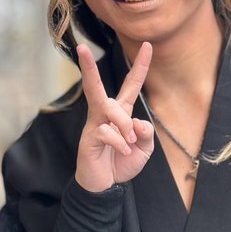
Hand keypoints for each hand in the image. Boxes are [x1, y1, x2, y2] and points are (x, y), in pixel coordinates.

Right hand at [74, 41, 153, 191]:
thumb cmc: (122, 162)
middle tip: (82, 48)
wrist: (106, 186)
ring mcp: (94, 124)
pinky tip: (121, 152)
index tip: (148, 45)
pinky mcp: (89, 138)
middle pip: (96, 85)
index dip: (140, 66)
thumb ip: (146, 133)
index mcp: (121, 111)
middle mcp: (104, 113)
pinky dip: (120, 143)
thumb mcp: (144, 149)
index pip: (131, 84)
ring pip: (109, 108)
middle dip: (89, 67)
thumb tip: (137, 122)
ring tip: (130, 140)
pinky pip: (107, 132)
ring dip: (125, 124)